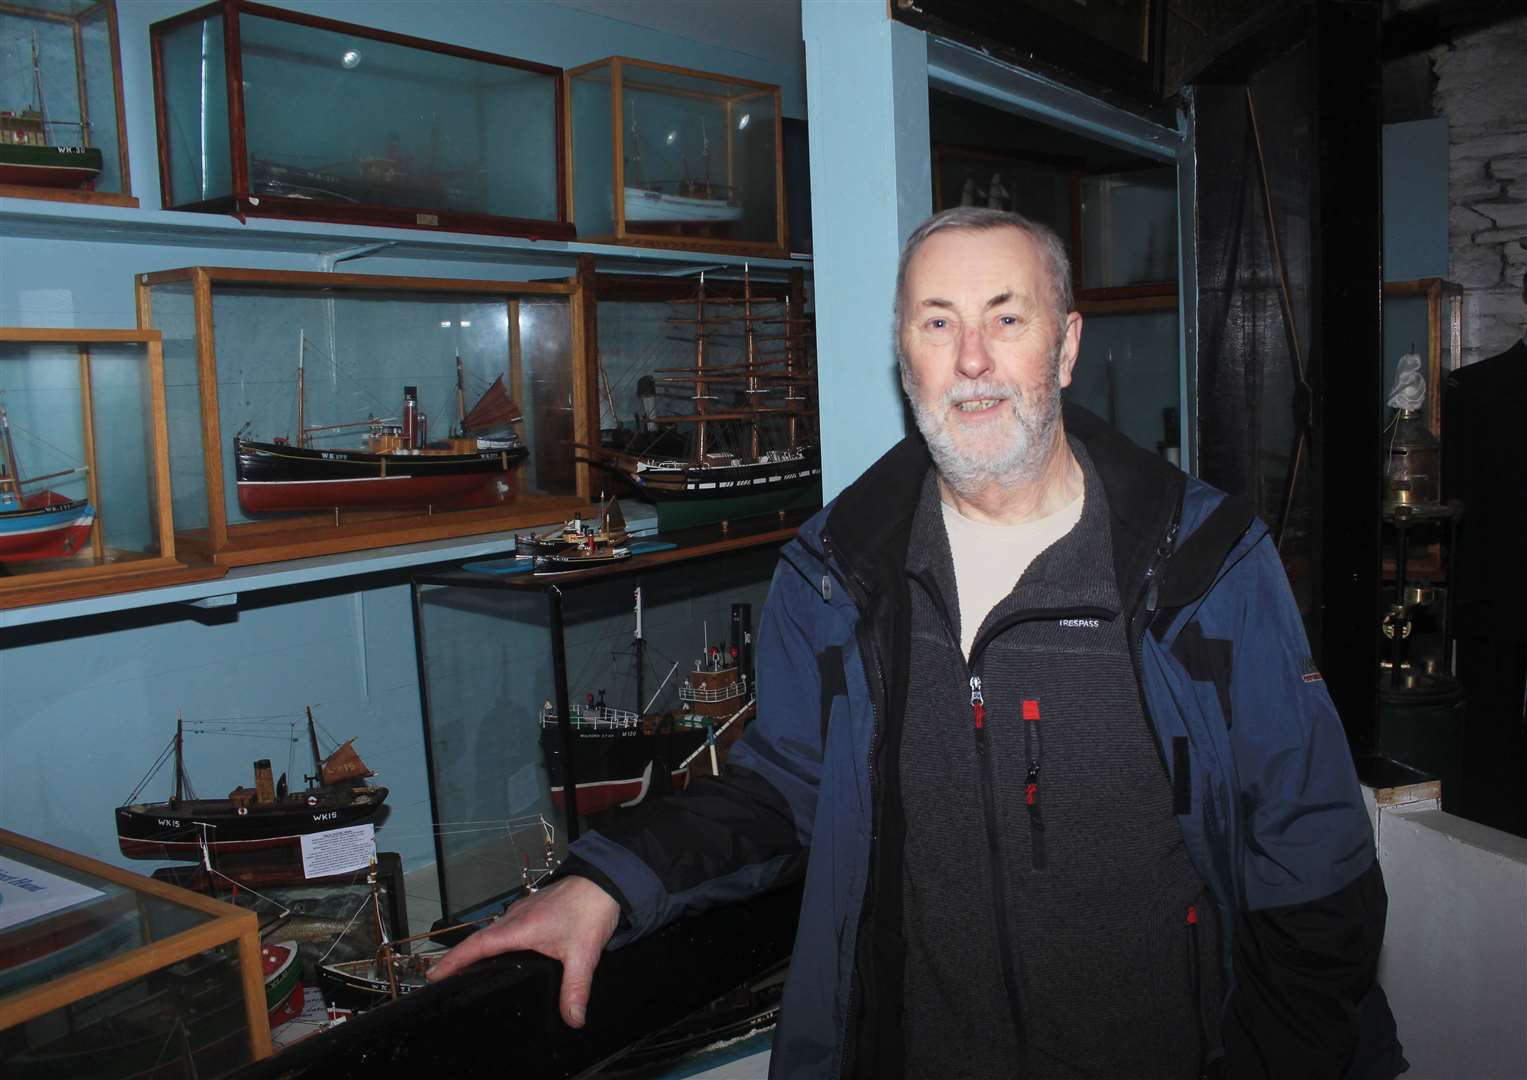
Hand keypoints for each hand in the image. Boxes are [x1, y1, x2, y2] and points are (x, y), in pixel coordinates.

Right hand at [426, 876, 621, 1027]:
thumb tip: (573, 1018)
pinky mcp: (532, 909)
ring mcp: (523, 911)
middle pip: (478, 939)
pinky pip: (504, 926)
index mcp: (520, 927)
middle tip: (439, 977)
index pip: (477, 945)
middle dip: (457, 957)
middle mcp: (515, 917)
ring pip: (491, 931)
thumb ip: (575, 989)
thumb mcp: (583, 954)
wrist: (605, 881)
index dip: (454, 960)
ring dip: (474, 947)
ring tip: (462, 968)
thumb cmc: (591, 910)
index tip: (434, 974)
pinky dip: (493, 939)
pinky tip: (499, 952)